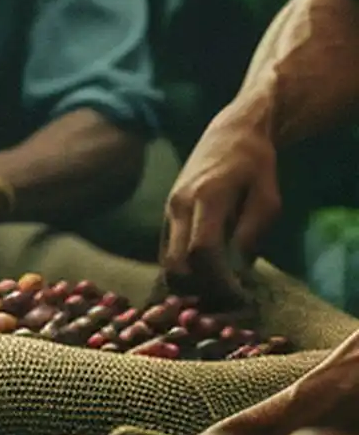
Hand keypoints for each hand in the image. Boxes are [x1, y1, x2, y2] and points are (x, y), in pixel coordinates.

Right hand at [161, 105, 280, 301]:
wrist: (231, 132)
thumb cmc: (255, 164)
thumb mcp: (269, 197)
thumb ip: (253, 233)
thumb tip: (239, 269)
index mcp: (205, 199)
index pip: (200, 251)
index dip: (217, 281)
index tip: (239, 297)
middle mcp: (179, 205)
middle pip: (174, 263)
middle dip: (198, 290)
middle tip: (226, 302)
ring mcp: (169, 209)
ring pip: (165, 260)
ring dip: (188, 283)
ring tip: (217, 292)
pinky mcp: (168, 213)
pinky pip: (166, 250)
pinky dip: (183, 269)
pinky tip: (206, 275)